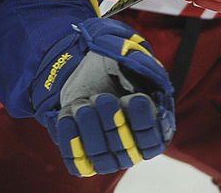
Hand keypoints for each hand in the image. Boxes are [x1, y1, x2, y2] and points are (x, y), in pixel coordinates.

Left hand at [32, 18, 174, 176]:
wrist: (81, 72)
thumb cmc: (111, 66)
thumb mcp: (128, 58)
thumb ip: (138, 62)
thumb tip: (137, 63)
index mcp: (153, 128)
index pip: (152, 140)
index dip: (145, 122)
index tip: (134, 99)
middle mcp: (132, 148)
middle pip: (126, 151)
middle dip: (113, 123)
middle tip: (103, 99)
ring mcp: (107, 156)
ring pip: (101, 157)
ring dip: (90, 130)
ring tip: (82, 104)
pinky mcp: (83, 157)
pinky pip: (77, 162)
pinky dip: (70, 140)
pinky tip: (67, 116)